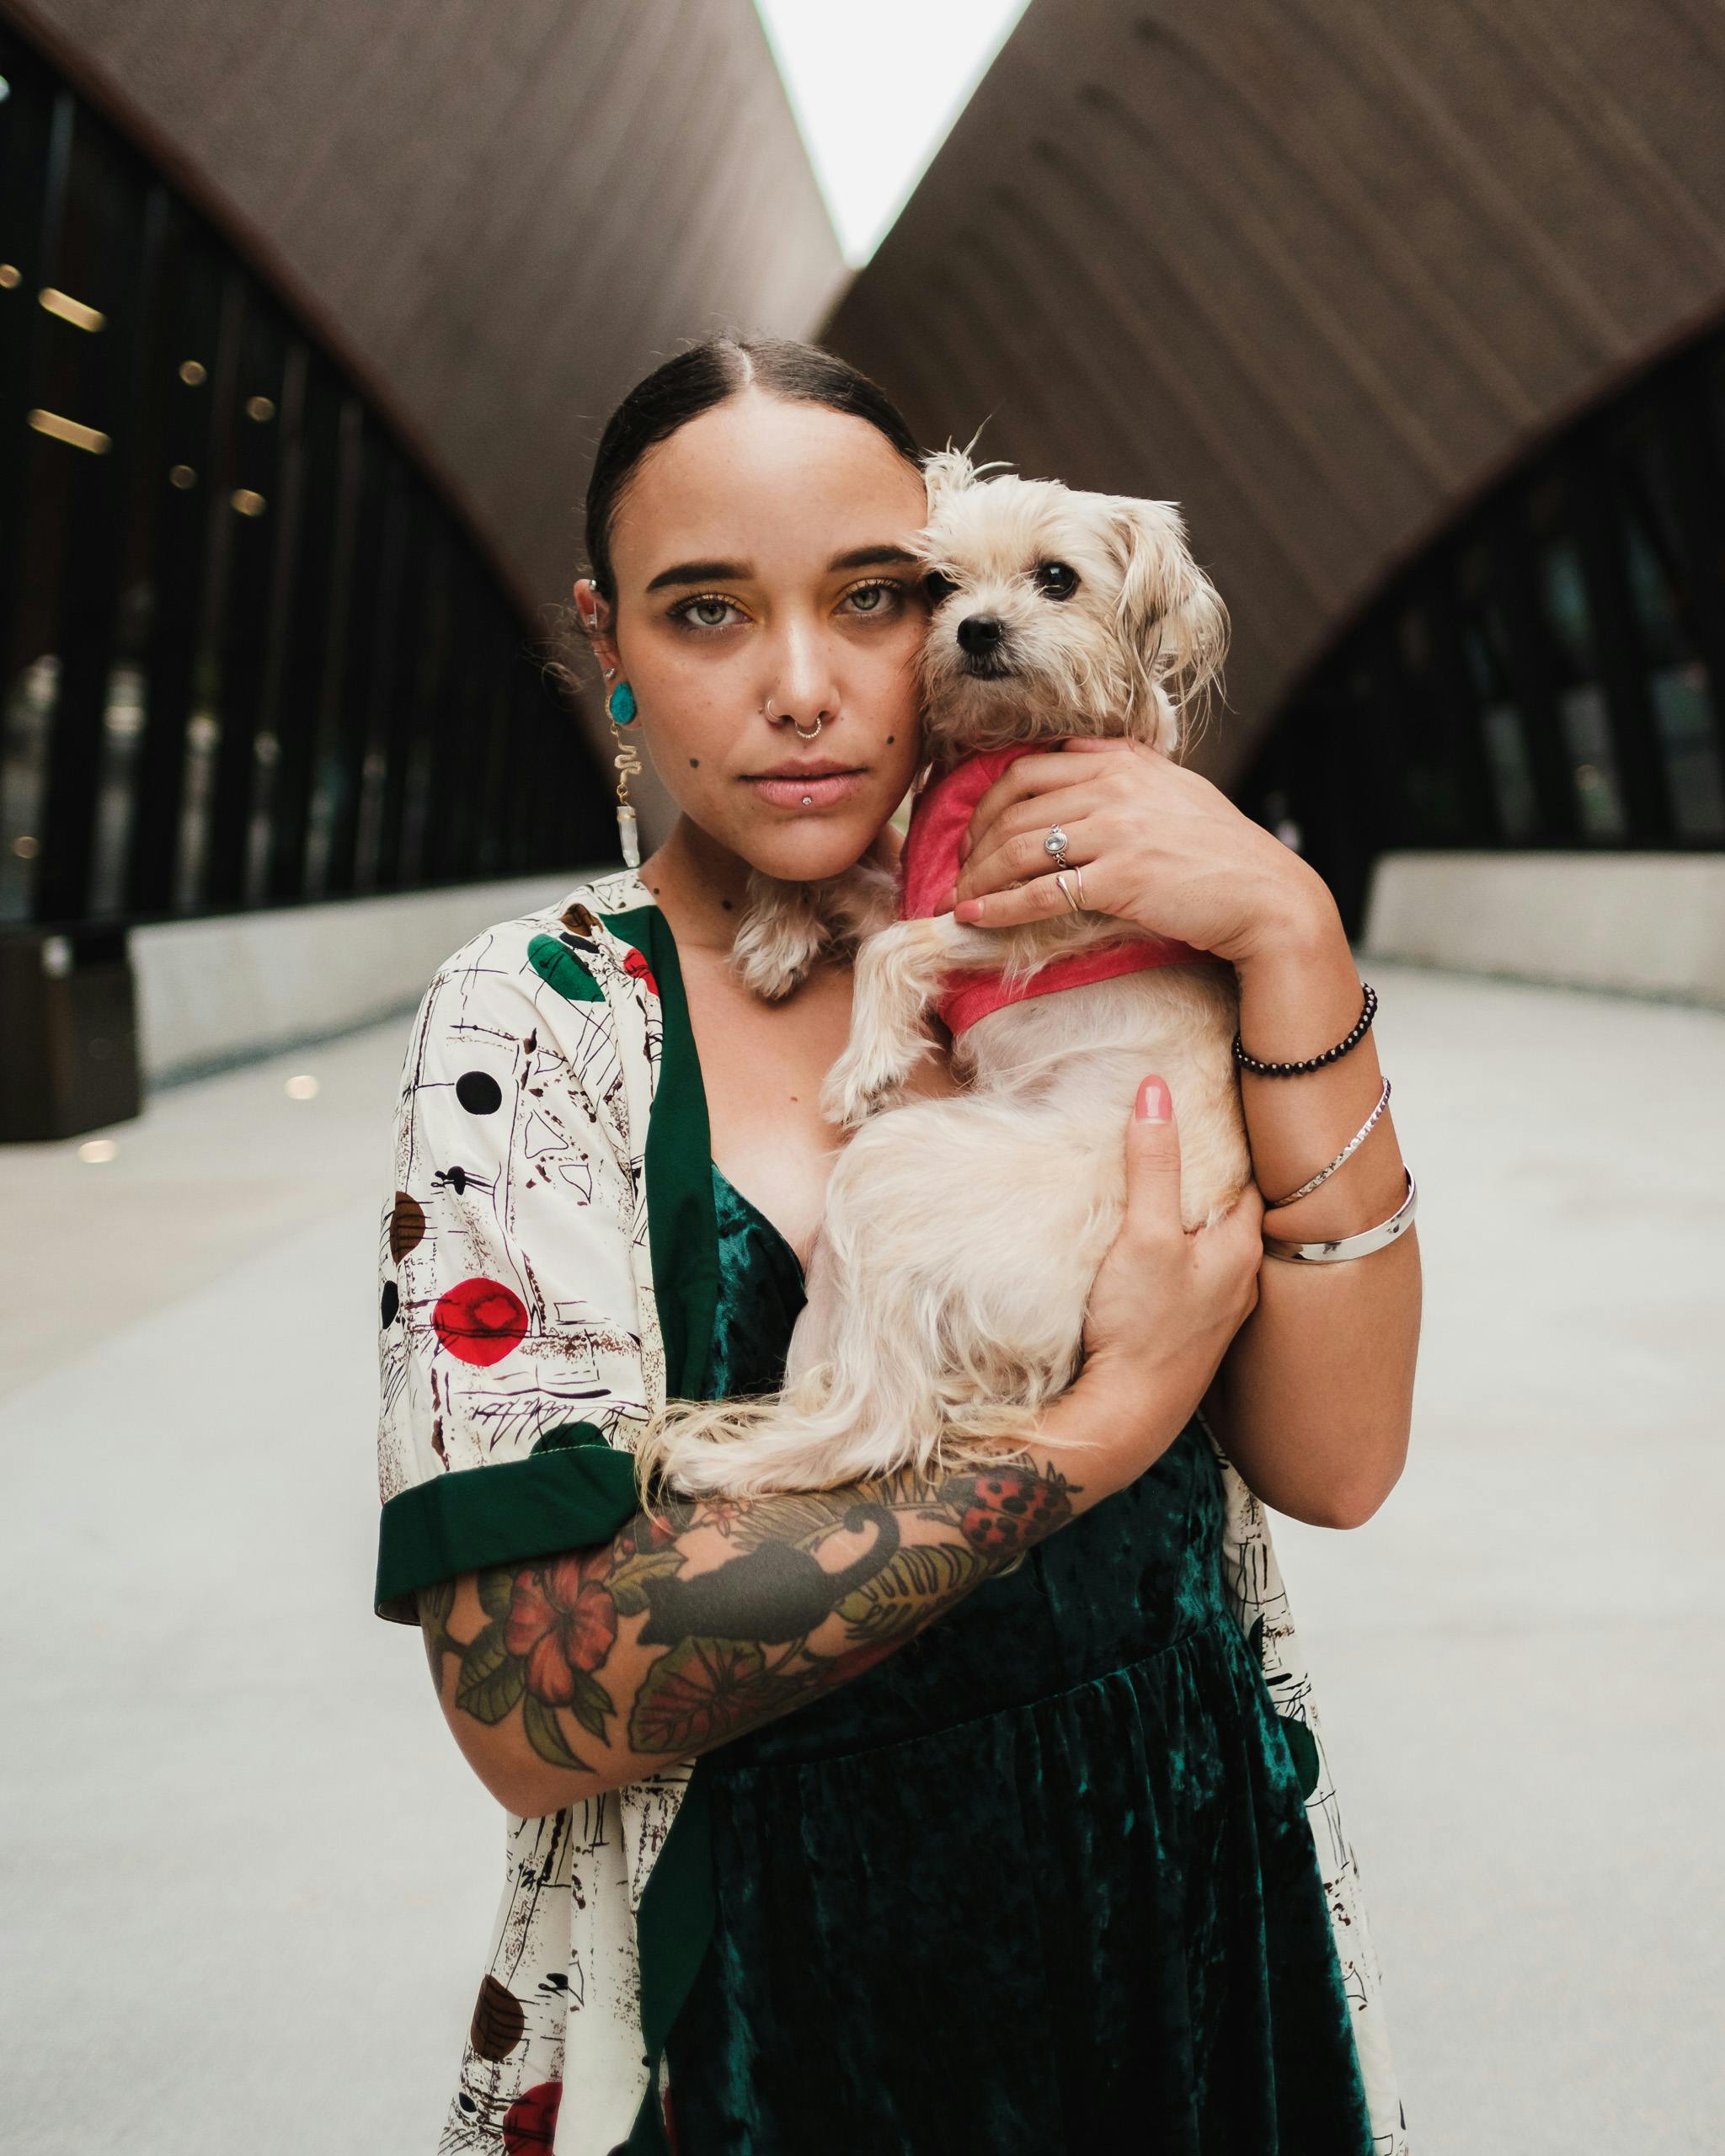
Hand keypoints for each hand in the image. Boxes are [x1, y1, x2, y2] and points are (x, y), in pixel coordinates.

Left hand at [946, 737, 1335, 967]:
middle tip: (958, 871)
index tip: (974, 831)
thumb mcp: (1173, 790)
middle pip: (1012, 808)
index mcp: (1122, 759)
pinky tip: (972, 918)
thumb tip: (1075, 762)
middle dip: (972, 843)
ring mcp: (1117, 831)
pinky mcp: (1121, 879)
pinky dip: (997, 907)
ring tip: (957, 900)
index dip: (987, 801)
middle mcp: (1115, 786)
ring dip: (976, 878)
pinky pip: (1040, 892)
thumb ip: (1124, 772)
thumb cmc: (1221, 851)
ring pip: (1017, 848)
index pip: (1029, 768)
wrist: (1267, 896)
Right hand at [1074, 1074, 1262, 1470]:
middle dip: (1213, 1173)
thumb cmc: (1140, 1329)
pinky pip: (1194, 1275)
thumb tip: (1156, 1090)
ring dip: (1195, 1215)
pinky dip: (1180, 1251)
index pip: (1252, 1174)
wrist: (1124, 1420)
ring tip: (1166, 1180)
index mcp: (1241, 1249)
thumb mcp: (1143, 1234)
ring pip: (1214, 1244)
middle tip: (1187, 1130)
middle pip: (1233, 1208)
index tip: (1215, 1101)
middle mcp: (1241, 1280)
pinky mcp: (1188, 1334)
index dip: (1232, 1136)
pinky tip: (1154, 1248)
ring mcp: (1217, 1312)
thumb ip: (1152, 1164)